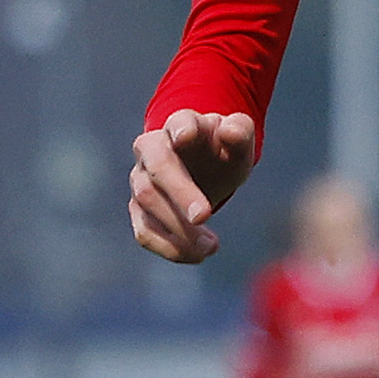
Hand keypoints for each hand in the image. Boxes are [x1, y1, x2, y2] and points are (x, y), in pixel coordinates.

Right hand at [128, 109, 259, 263]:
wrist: (205, 168)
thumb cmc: (222, 151)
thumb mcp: (239, 142)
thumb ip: (239, 132)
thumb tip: (229, 132)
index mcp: (181, 124)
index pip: (179, 122)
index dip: (181, 128)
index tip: (186, 137)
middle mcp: (152, 148)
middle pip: (158, 168)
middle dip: (179, 192)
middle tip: (204, 215)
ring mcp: (141, 179)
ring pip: (147, 202)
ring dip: (177, 227)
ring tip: (212, 246)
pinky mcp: (139, 209)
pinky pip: (143, 231)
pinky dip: (169, 248)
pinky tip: (198, 255)